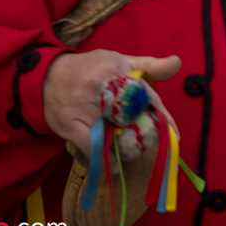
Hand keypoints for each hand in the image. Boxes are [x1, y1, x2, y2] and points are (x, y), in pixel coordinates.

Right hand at [43, 50, 181, 146]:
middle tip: (152, 143)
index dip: (161, 114)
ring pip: (112, 133)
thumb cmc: (91, 68)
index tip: (174, 133)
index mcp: (116, 69)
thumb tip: (177, 62)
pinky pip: (91, 145)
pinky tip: (116, 165)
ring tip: (135, 152)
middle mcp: (100, 86)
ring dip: (126, 146)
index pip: (145, 94)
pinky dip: (105, 158)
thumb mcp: (119, 60)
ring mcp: (83, 106)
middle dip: (144, 132)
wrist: (47, 76)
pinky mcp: (69, 124)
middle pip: (131, 115)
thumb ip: (149, 66)